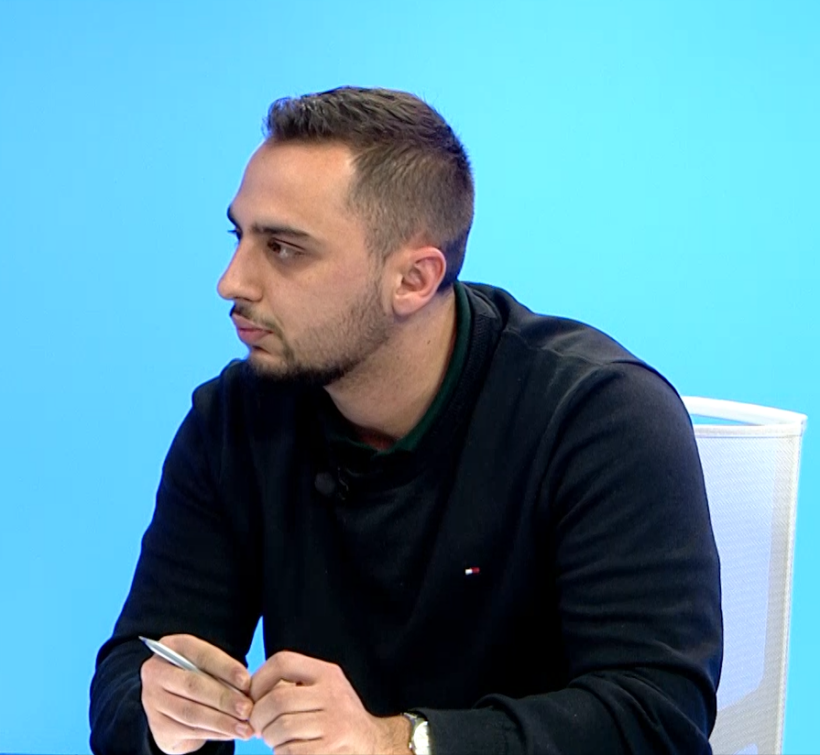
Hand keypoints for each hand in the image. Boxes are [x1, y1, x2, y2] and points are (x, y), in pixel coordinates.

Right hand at [140, 634, 254, 753]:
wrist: (172, 701)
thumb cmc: (198, 675)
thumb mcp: (207, 666)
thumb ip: (223, 673)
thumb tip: (246, 689)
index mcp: (172, 647)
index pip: (201, 655)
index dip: (225, 668)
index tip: (246, 681)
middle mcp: (156, 672)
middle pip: (194, 686)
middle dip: (224, 698)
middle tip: (247, 708)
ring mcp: (153, 701)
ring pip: (191, 713)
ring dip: (222, 721)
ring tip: (244, 727)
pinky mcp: (158, 727)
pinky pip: (189, 731)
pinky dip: (214, 733)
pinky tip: (231, 733)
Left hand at [248, 650, 411, 754]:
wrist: (369, 742)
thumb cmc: (335, 714)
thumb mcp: (322, 689)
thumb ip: (293, 685)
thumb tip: (248, 694)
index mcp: (326, 672)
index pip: (283, 662)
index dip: (259, 679)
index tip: (252, 697)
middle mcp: (331, 693)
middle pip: (277, 700)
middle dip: (258, 717)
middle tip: (258, 726)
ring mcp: (333, 721)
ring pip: (280, 727)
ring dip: (268, 737)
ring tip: (273, 738)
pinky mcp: (330, 747)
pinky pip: (289, 750)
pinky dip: (280, 751)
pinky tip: (286, 748)